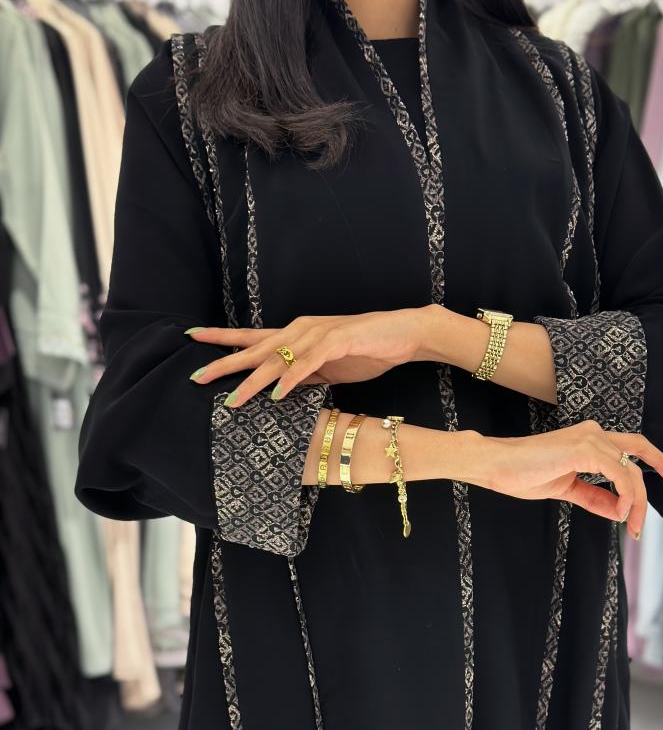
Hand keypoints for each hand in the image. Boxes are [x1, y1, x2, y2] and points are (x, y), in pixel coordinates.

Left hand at [184, 306, 438, 405]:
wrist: (402, 334)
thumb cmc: (366, 349)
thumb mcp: (327, 366)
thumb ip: (302, 374)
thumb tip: (278, 390)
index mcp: (295, 336)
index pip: (251, 337)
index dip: (222, 338)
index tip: (193, 338)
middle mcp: (300, 331)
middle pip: (255, 349)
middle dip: (225, 363)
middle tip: (197, 377)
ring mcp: (317, 335)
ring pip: (278, 359)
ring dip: (254, 380)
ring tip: (233, 398)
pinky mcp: (337, 342)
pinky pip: (309, 363)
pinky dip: (292, 378)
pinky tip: (277, 393)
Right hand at [469, 419, 662, 538]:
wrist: (495, 466)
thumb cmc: (520, 474)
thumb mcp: (566, 488)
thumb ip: (592, 496)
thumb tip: (616, 510)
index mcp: (588, 438)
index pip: (630, 450)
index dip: (653, 464)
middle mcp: (594, 433)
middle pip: (637, 457)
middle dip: (648, 489)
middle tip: (642, 524)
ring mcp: (590, 438)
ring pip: (631, 470)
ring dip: (636, 502)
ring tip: (630, 525)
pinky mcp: (585, 449)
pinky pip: (620, 475)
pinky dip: (625, 496)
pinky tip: (618, 513)